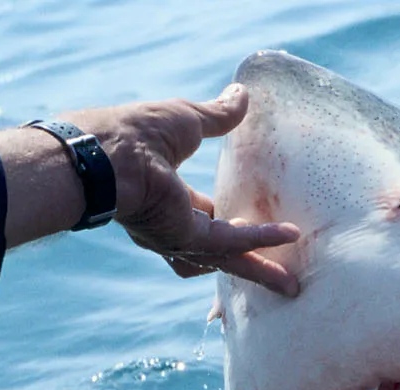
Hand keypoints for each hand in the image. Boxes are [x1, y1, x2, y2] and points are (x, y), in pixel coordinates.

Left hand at [0, 85, 300, 294]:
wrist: (109, 150)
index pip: (206, 218)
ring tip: (290, 285)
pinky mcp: (185, 237)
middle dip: (251, 265)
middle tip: (281, 278)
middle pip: (220, 253)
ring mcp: (177, 236)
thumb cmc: (135, 131)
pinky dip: (260, 239)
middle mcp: (170, 226)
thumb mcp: (187, 120)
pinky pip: (231, 243)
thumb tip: (241, 94)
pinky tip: (289, 234)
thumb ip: (218, 115)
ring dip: (259, 271)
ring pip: (228, 260)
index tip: (256, 222)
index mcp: (166, 198)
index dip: (231, 221)